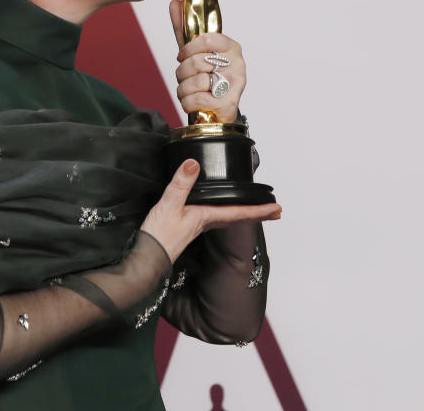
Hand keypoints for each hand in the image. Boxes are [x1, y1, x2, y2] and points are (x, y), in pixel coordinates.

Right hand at [141, 160, 281, 262]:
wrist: (146, 258)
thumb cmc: (158, 238)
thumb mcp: (169, 205)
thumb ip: (181, 184)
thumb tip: (194, 164)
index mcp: (205, 217)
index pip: (239, 213)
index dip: (259, 210)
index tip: (277, 208)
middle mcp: (205, 223)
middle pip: (238, 217)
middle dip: (257, 213)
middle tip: (276, 211)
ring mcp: (197, 226)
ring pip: (227, 218)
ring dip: (243, 213)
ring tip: (256, 210)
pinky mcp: (186, 227)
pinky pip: (214, 218)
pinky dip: (225, 213)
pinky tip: (219, 211)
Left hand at [170, 0, 245, 123]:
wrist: (217, 113)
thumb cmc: (207, 80)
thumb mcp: (195, 53)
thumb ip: (184, 29)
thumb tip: (175, 3)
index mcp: (231, 47)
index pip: (207, 38)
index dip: (189, 48)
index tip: (182, 56)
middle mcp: (237, 64)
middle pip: (197, 62)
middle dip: (182, 73)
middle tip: (186, 78)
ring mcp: (235, 84)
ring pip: (195, 81)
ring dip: (184, 89)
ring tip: (190, 92)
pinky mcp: (229, 103)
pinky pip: (196, 99)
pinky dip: (187, 103)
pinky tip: (193, 103)